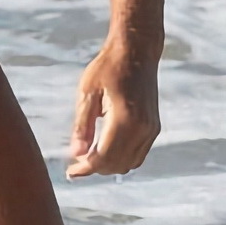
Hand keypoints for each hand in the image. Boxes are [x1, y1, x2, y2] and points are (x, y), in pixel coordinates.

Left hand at [66, 42, 159, 178]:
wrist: (137, 51)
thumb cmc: (108, 67)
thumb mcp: (88, 92)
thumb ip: (83, 125)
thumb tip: (76, 154)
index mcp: (124, 119)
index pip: (104, 157)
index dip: (86, 168)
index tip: (71, 173)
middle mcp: (142, 128)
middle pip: (117, 164)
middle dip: (96, 169)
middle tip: (76, 165)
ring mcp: (151, 129)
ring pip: (130, 163)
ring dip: (110, 166)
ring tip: (88, 159)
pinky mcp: (154, 127)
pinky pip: (138, 154)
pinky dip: (122, 159)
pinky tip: (105, 151)